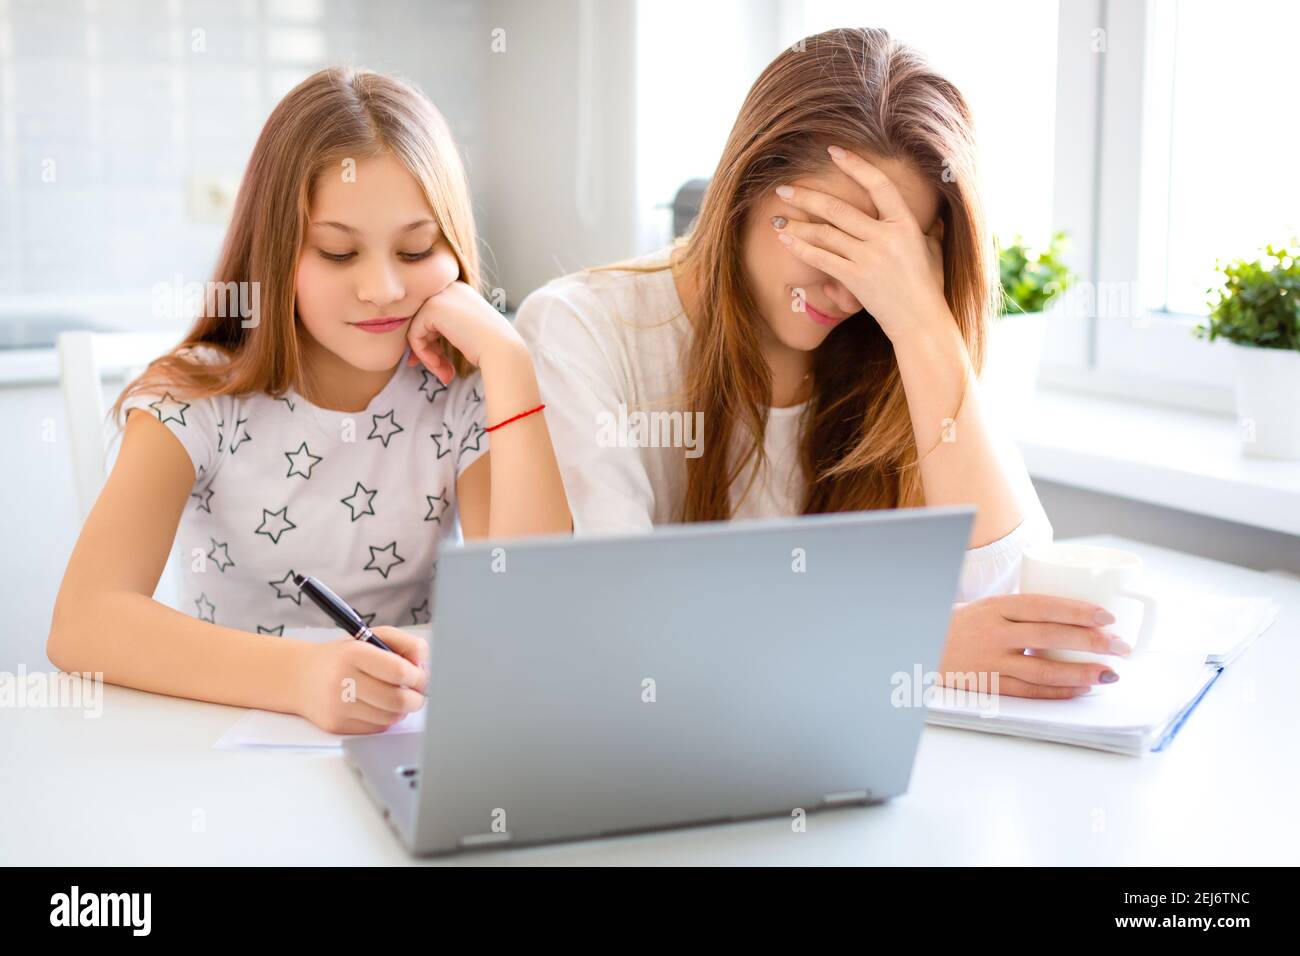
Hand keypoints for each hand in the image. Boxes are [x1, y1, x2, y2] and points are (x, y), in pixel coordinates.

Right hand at [295, 626, 428, 733]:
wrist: (299, 676)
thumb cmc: (343, 656)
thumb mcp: (372, 638)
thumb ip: (405, 644)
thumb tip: (423, 666)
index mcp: (354, 653)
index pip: (398, 671)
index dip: (417, 677)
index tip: (419, 677)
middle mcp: (342, 680)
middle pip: (397, 700)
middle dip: (416, 699)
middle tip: (417, 694)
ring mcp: (338, 706)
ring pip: (389, 717)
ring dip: (402, 710)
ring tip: (397, 697)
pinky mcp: (336, 725)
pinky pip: (376, 728)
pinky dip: (385, 719)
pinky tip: (379, 706)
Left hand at [405, 280, 520, 383]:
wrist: (501, 349)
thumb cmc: (489, 347)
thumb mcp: (465, 333)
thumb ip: (444, 332)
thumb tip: (415, 348)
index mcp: (459, 291)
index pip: (433, 318)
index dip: (432, 343)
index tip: (439, 364)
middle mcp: (448, 288)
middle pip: (422, 322)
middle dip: (427, 351)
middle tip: (441, 372)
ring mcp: (439, 295)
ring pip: (416, 329)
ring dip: (426, 356)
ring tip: (443, 373)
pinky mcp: (432, 308)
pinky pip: (414, 335)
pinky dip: (423, 354)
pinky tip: (438, 364)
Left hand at [771, 145, 947, 342]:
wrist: (921, 321)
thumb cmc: (928, 286)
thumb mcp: (933, 250)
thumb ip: (929, 229)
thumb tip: (935, 215)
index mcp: (906, 223)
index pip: (879, 185)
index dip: (855, 165)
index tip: (833, 151)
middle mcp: (886, 237)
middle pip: (839, 208)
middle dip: (807, 196)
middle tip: (783, 188)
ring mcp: (869, 258)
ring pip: (825, 233)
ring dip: (797, 224)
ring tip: (777, 217)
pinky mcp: (855, 279)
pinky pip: (822, 259)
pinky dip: (801, 248)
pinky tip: (786, 240)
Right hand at [939, 594, 1130, 698]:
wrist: (921, 646)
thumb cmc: (960, 626)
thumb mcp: (987, 607)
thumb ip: (1022, 611)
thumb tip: (1073, 614)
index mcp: (996, 607)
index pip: (1045, 606)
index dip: (1079, 611)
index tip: (1109, 617)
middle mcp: (994, 633)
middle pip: (1051, 637)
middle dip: (1092, 642)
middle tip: (1121, 646)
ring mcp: (991, 661)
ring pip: (1044, 669)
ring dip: (1081, 672)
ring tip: (1109, 673)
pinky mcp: (988, 684)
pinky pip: (1029, 690)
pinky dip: (1058, 691)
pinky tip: (1080, 689)